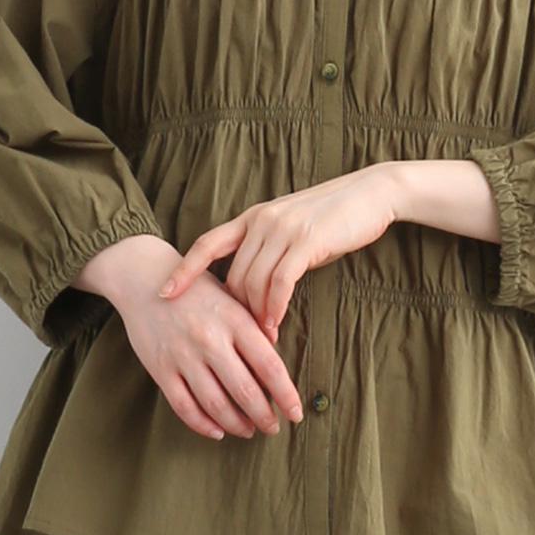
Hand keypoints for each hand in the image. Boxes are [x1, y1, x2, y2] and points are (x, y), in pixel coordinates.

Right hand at [108, 237, 304, 442]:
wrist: (144, 277)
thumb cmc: (197, 291)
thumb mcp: (231, 299)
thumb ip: (252, 330)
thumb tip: (276, 370)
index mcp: (234, 319)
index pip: (269, 365)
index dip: (285, 394)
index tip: (296, 413)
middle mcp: (210, 338)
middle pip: (245, 390)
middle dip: (264, 416)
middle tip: (273, 428)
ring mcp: (183, 354)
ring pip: (216, 404)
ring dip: (237, 424)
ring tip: (249, 430)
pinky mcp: (160, 368)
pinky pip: (184, 406)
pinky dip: (203, 425)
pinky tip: (217, 430)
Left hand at [155, 165, 399, 341]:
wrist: (371, 194)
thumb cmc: (333, 217)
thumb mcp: (292, 229)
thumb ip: (269, 250)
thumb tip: (251, 289)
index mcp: (253, 216)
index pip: (207, 243)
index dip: (184, 270)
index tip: (163, 294)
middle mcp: (262, 219)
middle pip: (234, 274)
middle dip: (234, 311)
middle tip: (239, 340)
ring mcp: (283, 228)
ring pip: (255, 281)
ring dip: (256, 316)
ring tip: (261, 341)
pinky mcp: (306, 240)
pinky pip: (280, 282)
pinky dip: (275, 307)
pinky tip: (275, 325)